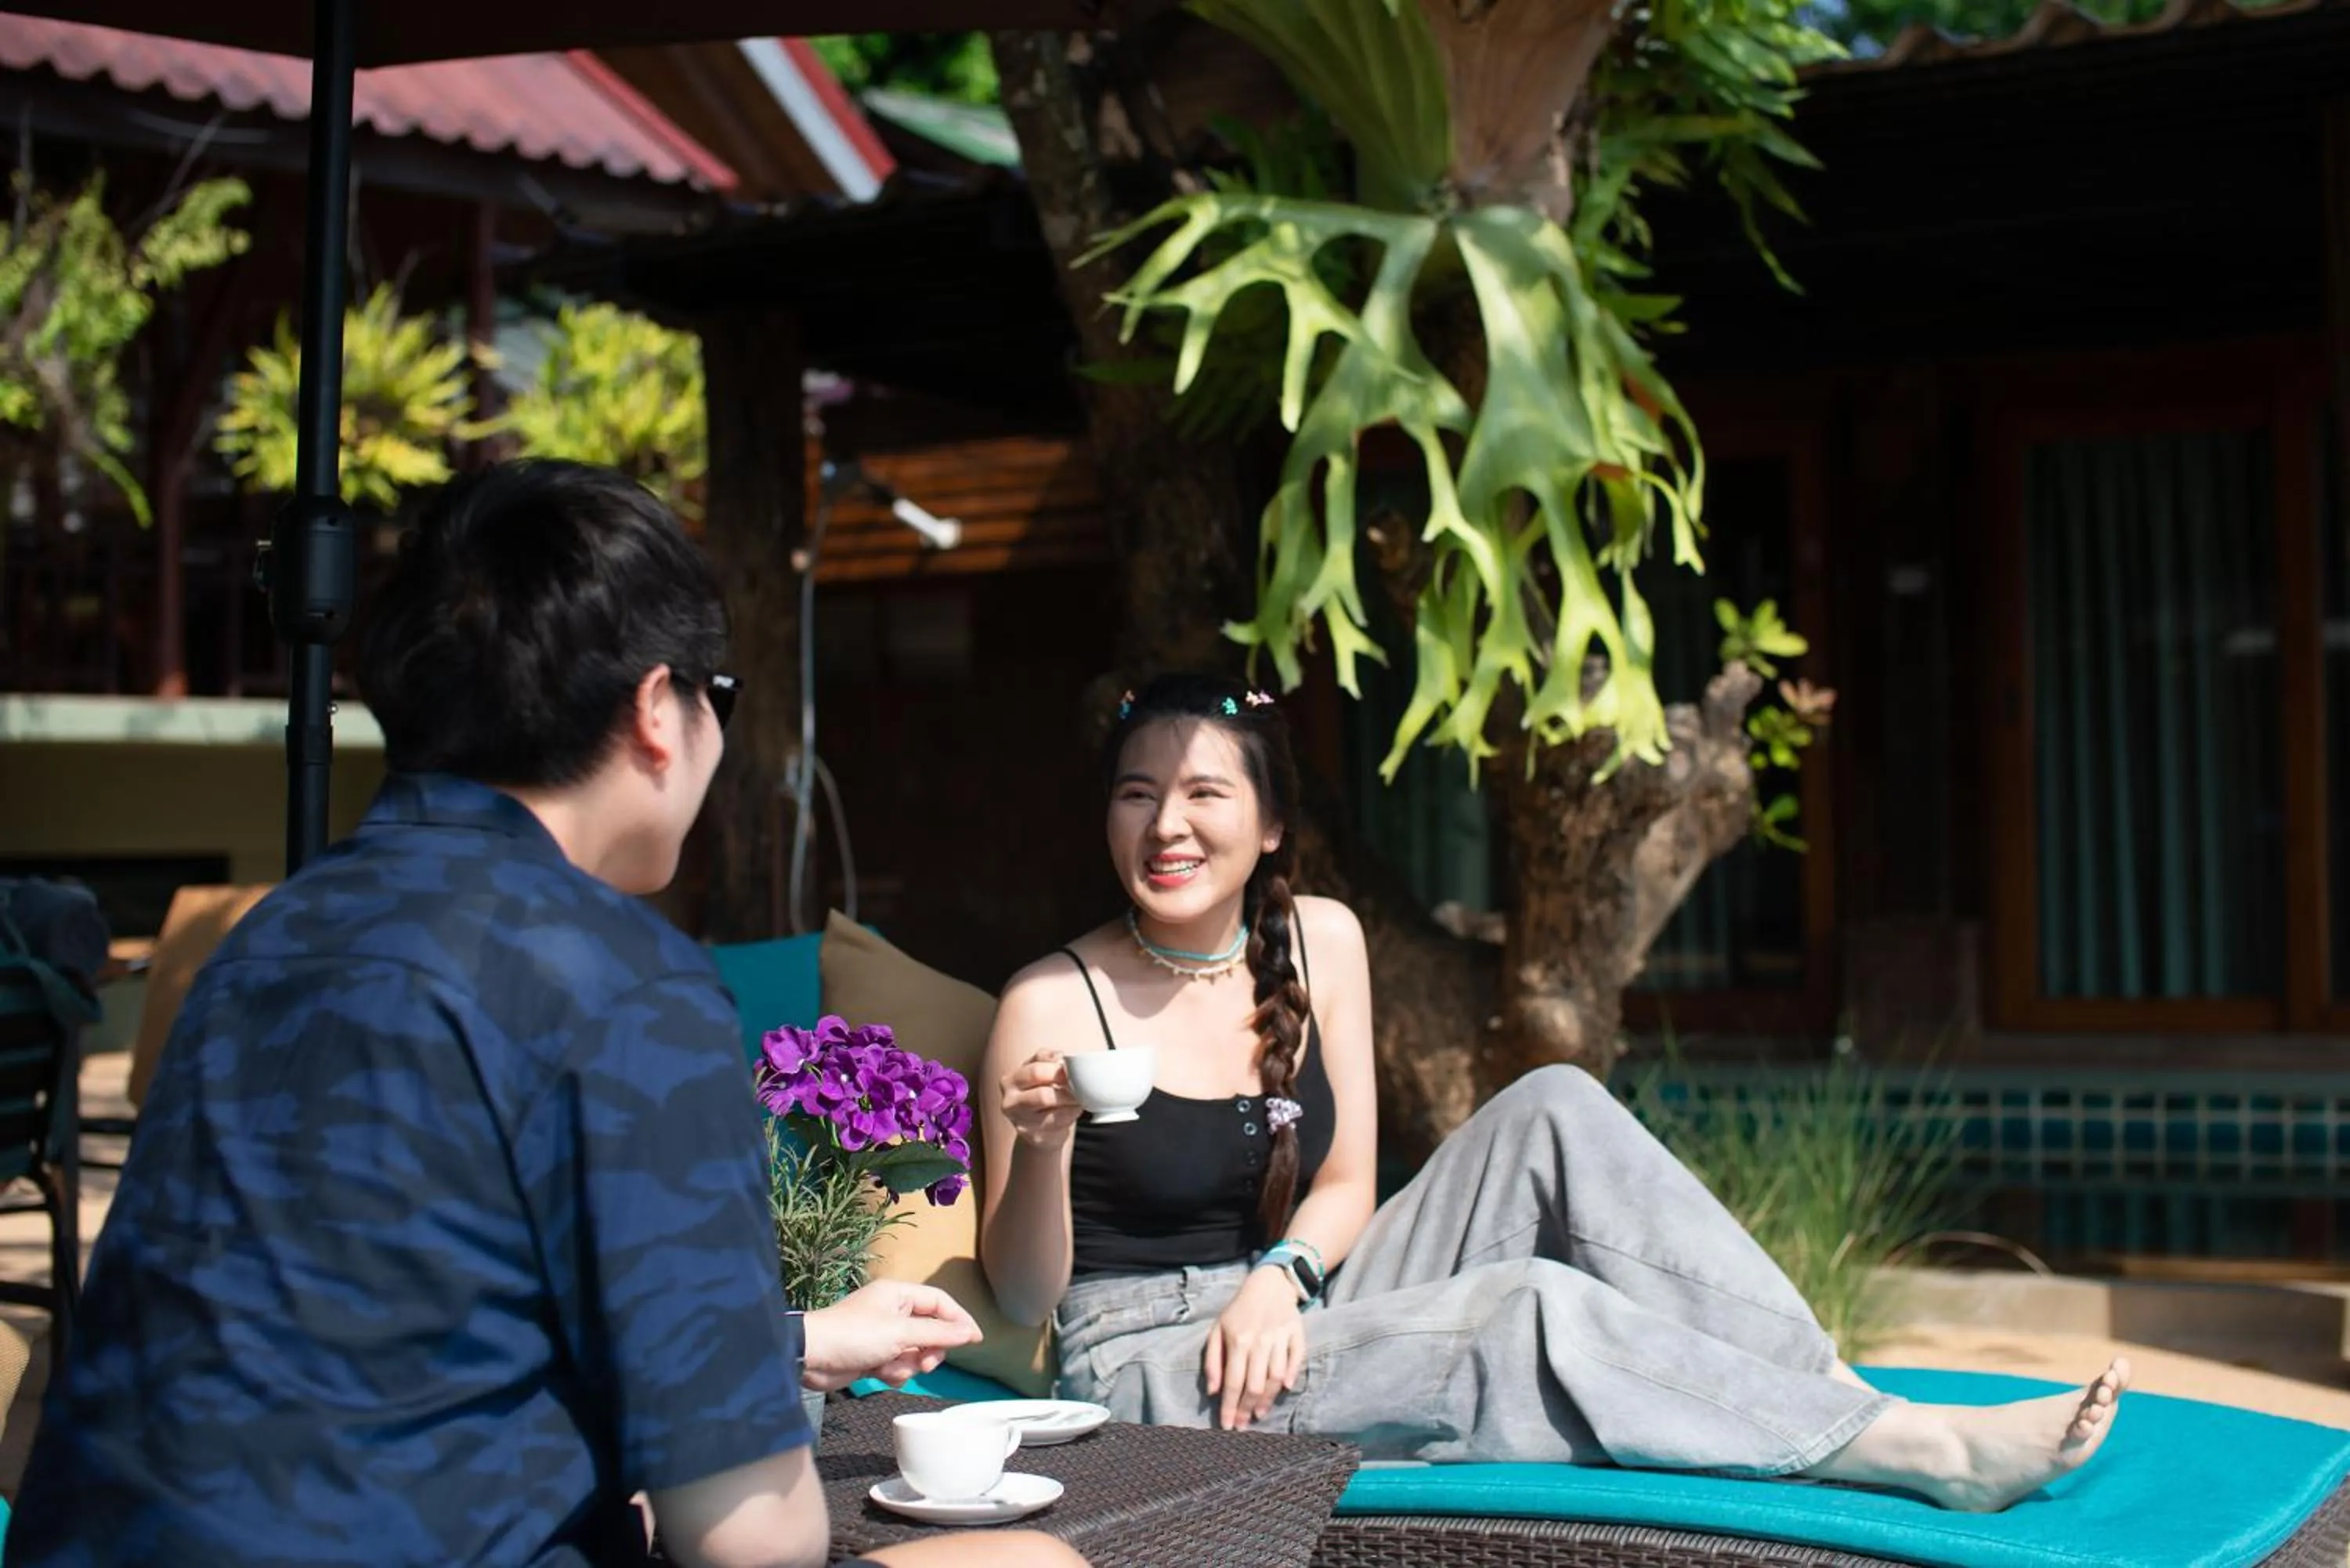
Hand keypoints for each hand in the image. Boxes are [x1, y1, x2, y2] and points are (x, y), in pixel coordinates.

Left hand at [802, 1279, 982, 1391]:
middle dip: (929, 1349)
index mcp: (899, 1294)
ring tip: (891, 1367)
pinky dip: (893, 1372)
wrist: (812, 1357)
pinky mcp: (874, 1355)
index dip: (959, 1319)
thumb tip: (969, 1332)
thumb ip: (938, 1333)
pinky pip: (898, 1364)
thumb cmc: (854, 1336)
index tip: (975, 1340)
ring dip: (908, 1364)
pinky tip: (878, 1373)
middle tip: (925, 1363)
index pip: (940, 1302)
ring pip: (915, 1351)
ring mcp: (883, 1334)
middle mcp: (893, 1311)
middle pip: (931, 1330)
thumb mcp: (901, 1333)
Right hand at [1000, 1048, 1081, 1149]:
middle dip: (1062, 1077)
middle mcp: (1010, 1098)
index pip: (1035, 1064)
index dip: (1057, 1063)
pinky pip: (1056, 1118)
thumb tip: (1062, 1056)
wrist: (1041, 1132)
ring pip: (1046, 1097)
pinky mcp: (1032, 1134)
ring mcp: (1019, 1118)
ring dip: (1068, 1094)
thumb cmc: (1043, 1098)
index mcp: (1011, 1080)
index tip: (1073, 1066)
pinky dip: (1071, 1112)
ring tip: (1079, 1095)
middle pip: (1036, 1075)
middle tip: (1079, 1080)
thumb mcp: (1040, 1075)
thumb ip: (1048, 1061)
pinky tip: (1075, 1109)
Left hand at [1203, 1268, 1305, 1430]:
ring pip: (1276, 1377)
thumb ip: (1212, 1361)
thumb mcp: (1217, 1330)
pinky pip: (1297, 1359)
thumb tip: (1213, 1391)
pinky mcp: (1297, 1334)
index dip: (1230, 1407)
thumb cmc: (1239, 1310)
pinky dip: (1292, 1375)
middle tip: (1242, 1426)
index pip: (1234, 1382)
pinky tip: (1285, 1390)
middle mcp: (1260, 1342)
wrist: (1269, 1284)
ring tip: (1258, 1414)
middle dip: (1247, 1410)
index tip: (1227, 1425)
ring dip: (1268, 1400)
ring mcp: (1280, 1338)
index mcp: (1238, 1341)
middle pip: (1255, 1385)